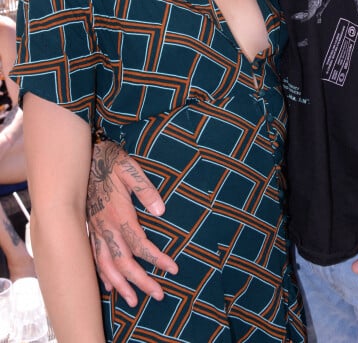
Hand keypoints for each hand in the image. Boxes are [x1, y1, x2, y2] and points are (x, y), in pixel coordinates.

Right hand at [87, 140, 177, 305]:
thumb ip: (146, 190)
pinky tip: (108, 286)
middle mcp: (105, 227)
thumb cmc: (110, 161)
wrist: (83, 157)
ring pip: (106, 265)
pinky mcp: (90, 229)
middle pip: (124, 262)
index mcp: (119, 214)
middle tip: (158, 294)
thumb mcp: (130, 168)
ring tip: (133, 301)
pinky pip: (94, 258)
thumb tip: (162, 211)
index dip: (157, 259)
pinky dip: (102, 275)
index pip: (140, 244)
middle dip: (141, 281)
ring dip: (120, 285)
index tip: (173, 269)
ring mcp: (95, 230)